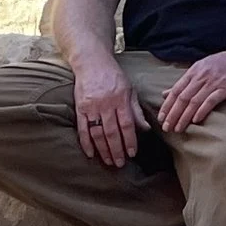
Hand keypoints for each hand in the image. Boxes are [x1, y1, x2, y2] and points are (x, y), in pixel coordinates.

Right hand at [70, 52, 142, 166]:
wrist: (91, 62)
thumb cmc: (113, 76)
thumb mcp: (129, 90)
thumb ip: (136, 110)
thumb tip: (145, 128)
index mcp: (120, 99)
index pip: (126, 124)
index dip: (129, 140)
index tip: (131, 153)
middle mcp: (105, 104)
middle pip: (111, 132)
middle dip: (116, 150)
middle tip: (119, 164)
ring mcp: (91, 107)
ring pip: (97, 133)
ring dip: (103, 150)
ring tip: (108, 161)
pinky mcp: (80, 108)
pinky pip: (82, 129)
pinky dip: (86, 142)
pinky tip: (90, 153)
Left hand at [156, 49, 225, 134]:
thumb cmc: (224, 64)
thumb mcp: (201, 68)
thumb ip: (184, 82)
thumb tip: (165, 93)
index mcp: (194, 71)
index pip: (176, 90)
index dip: (167, 105)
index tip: (161, 118)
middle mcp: (201, 76)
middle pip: (182, 98)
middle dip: (173, 114)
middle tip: (166, 127)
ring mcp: (213, 82)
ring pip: (194, 101)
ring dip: (184, 116)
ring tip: (178, 128)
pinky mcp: (225, 88)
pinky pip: (211, 101)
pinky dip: (202, 111)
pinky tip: (195, 121)